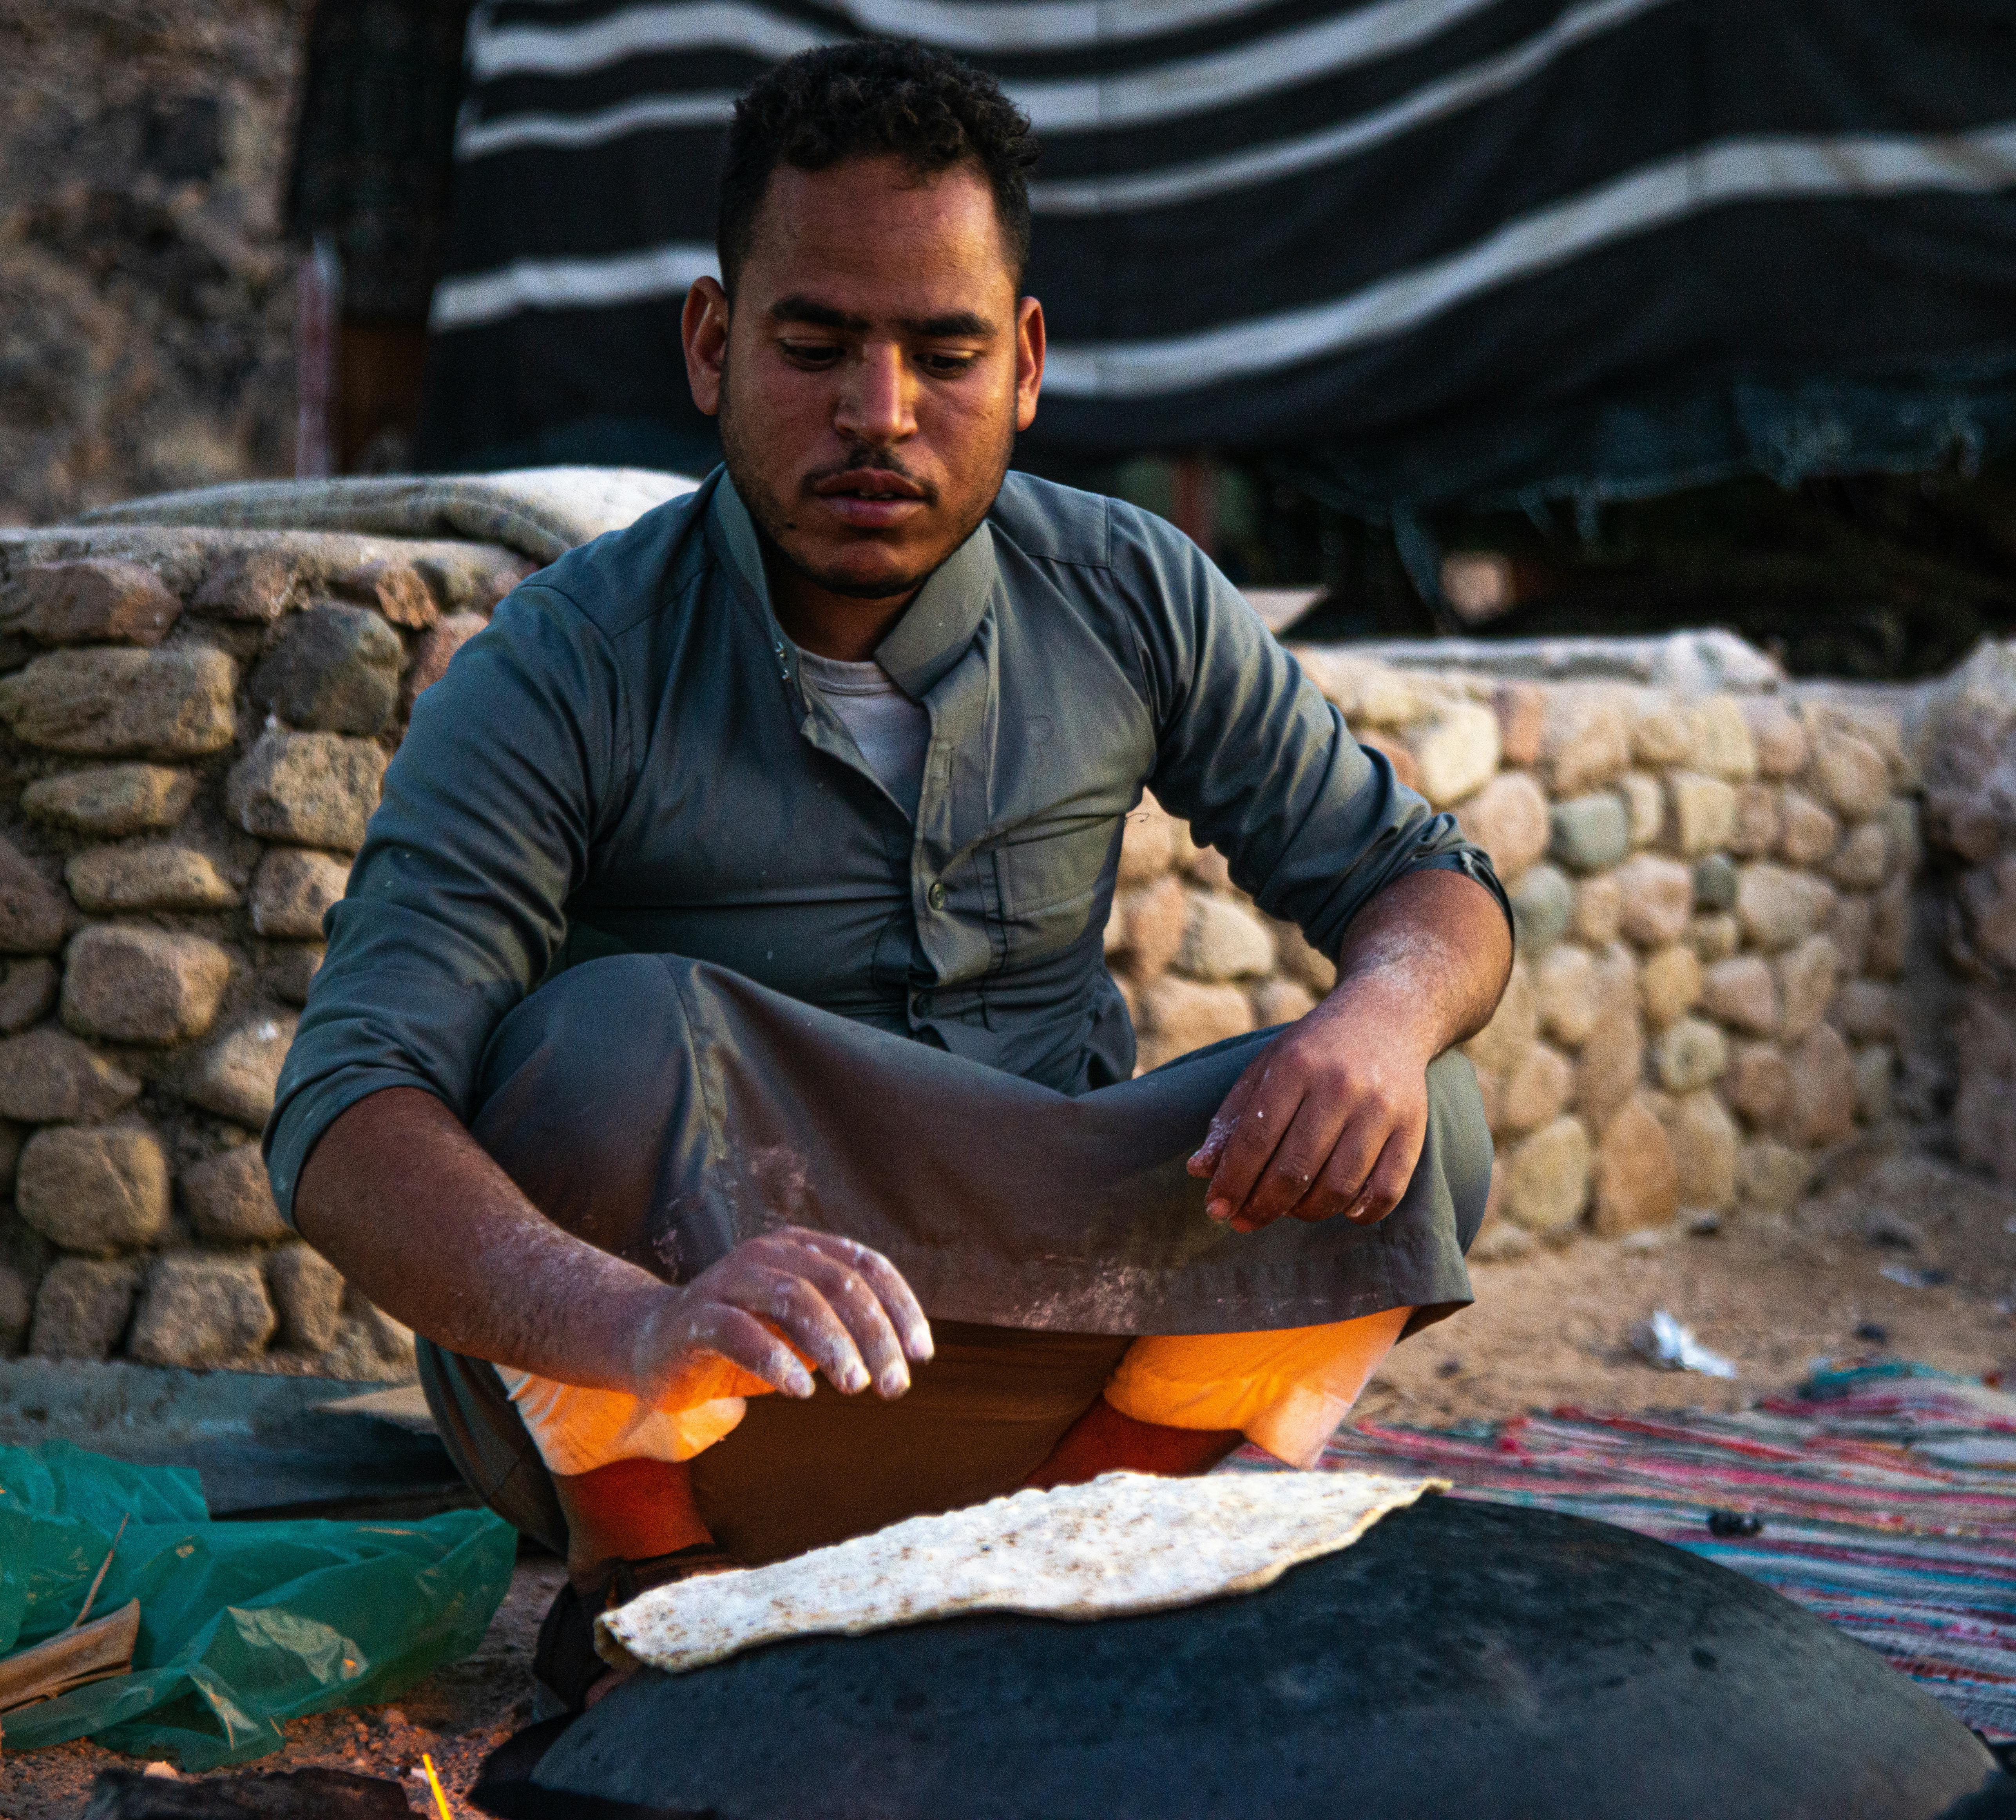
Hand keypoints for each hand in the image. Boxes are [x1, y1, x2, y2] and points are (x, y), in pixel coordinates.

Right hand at [629, 1227, 932, 1404]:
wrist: (654, 1345)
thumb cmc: (745, 1338)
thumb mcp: (802, 1329)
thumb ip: (845, 1328)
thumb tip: (905, 1355)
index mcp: (801, 1247)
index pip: (867, 1265)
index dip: (901, 1307)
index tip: (922, 1355)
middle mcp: (767, 1254)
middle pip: (838, 1282)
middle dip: (875, 1334)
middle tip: (895, 1385)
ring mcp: (729, 1281)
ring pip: (795, 1297)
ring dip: (834, 1343)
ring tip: (856, 1384)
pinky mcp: (697, 1318)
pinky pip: (741, 1332)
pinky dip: (776, 1360)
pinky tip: (802, 1390)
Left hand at [1186, 979, 1433, 1233]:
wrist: (1387, 1016)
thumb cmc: (1314, 1050)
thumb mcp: (1266, 1067)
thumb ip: (1232, 1118)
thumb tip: (1199, 1171)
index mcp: (1295, 1065)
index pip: (1255, 1140)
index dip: (1232, 1182)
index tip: (1216, 1209)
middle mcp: (1339, 1085)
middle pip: (1294, 1169)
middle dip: (1262, 1206)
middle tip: (1245, 1221)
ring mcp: (1380, 1108)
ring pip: (1338, 1186)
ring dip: (1306, 1212)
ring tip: (1288, 1210)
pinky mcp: (1412, 1126)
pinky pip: (1386, 1190)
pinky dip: (1359, 1212)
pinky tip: (1339, 1209)